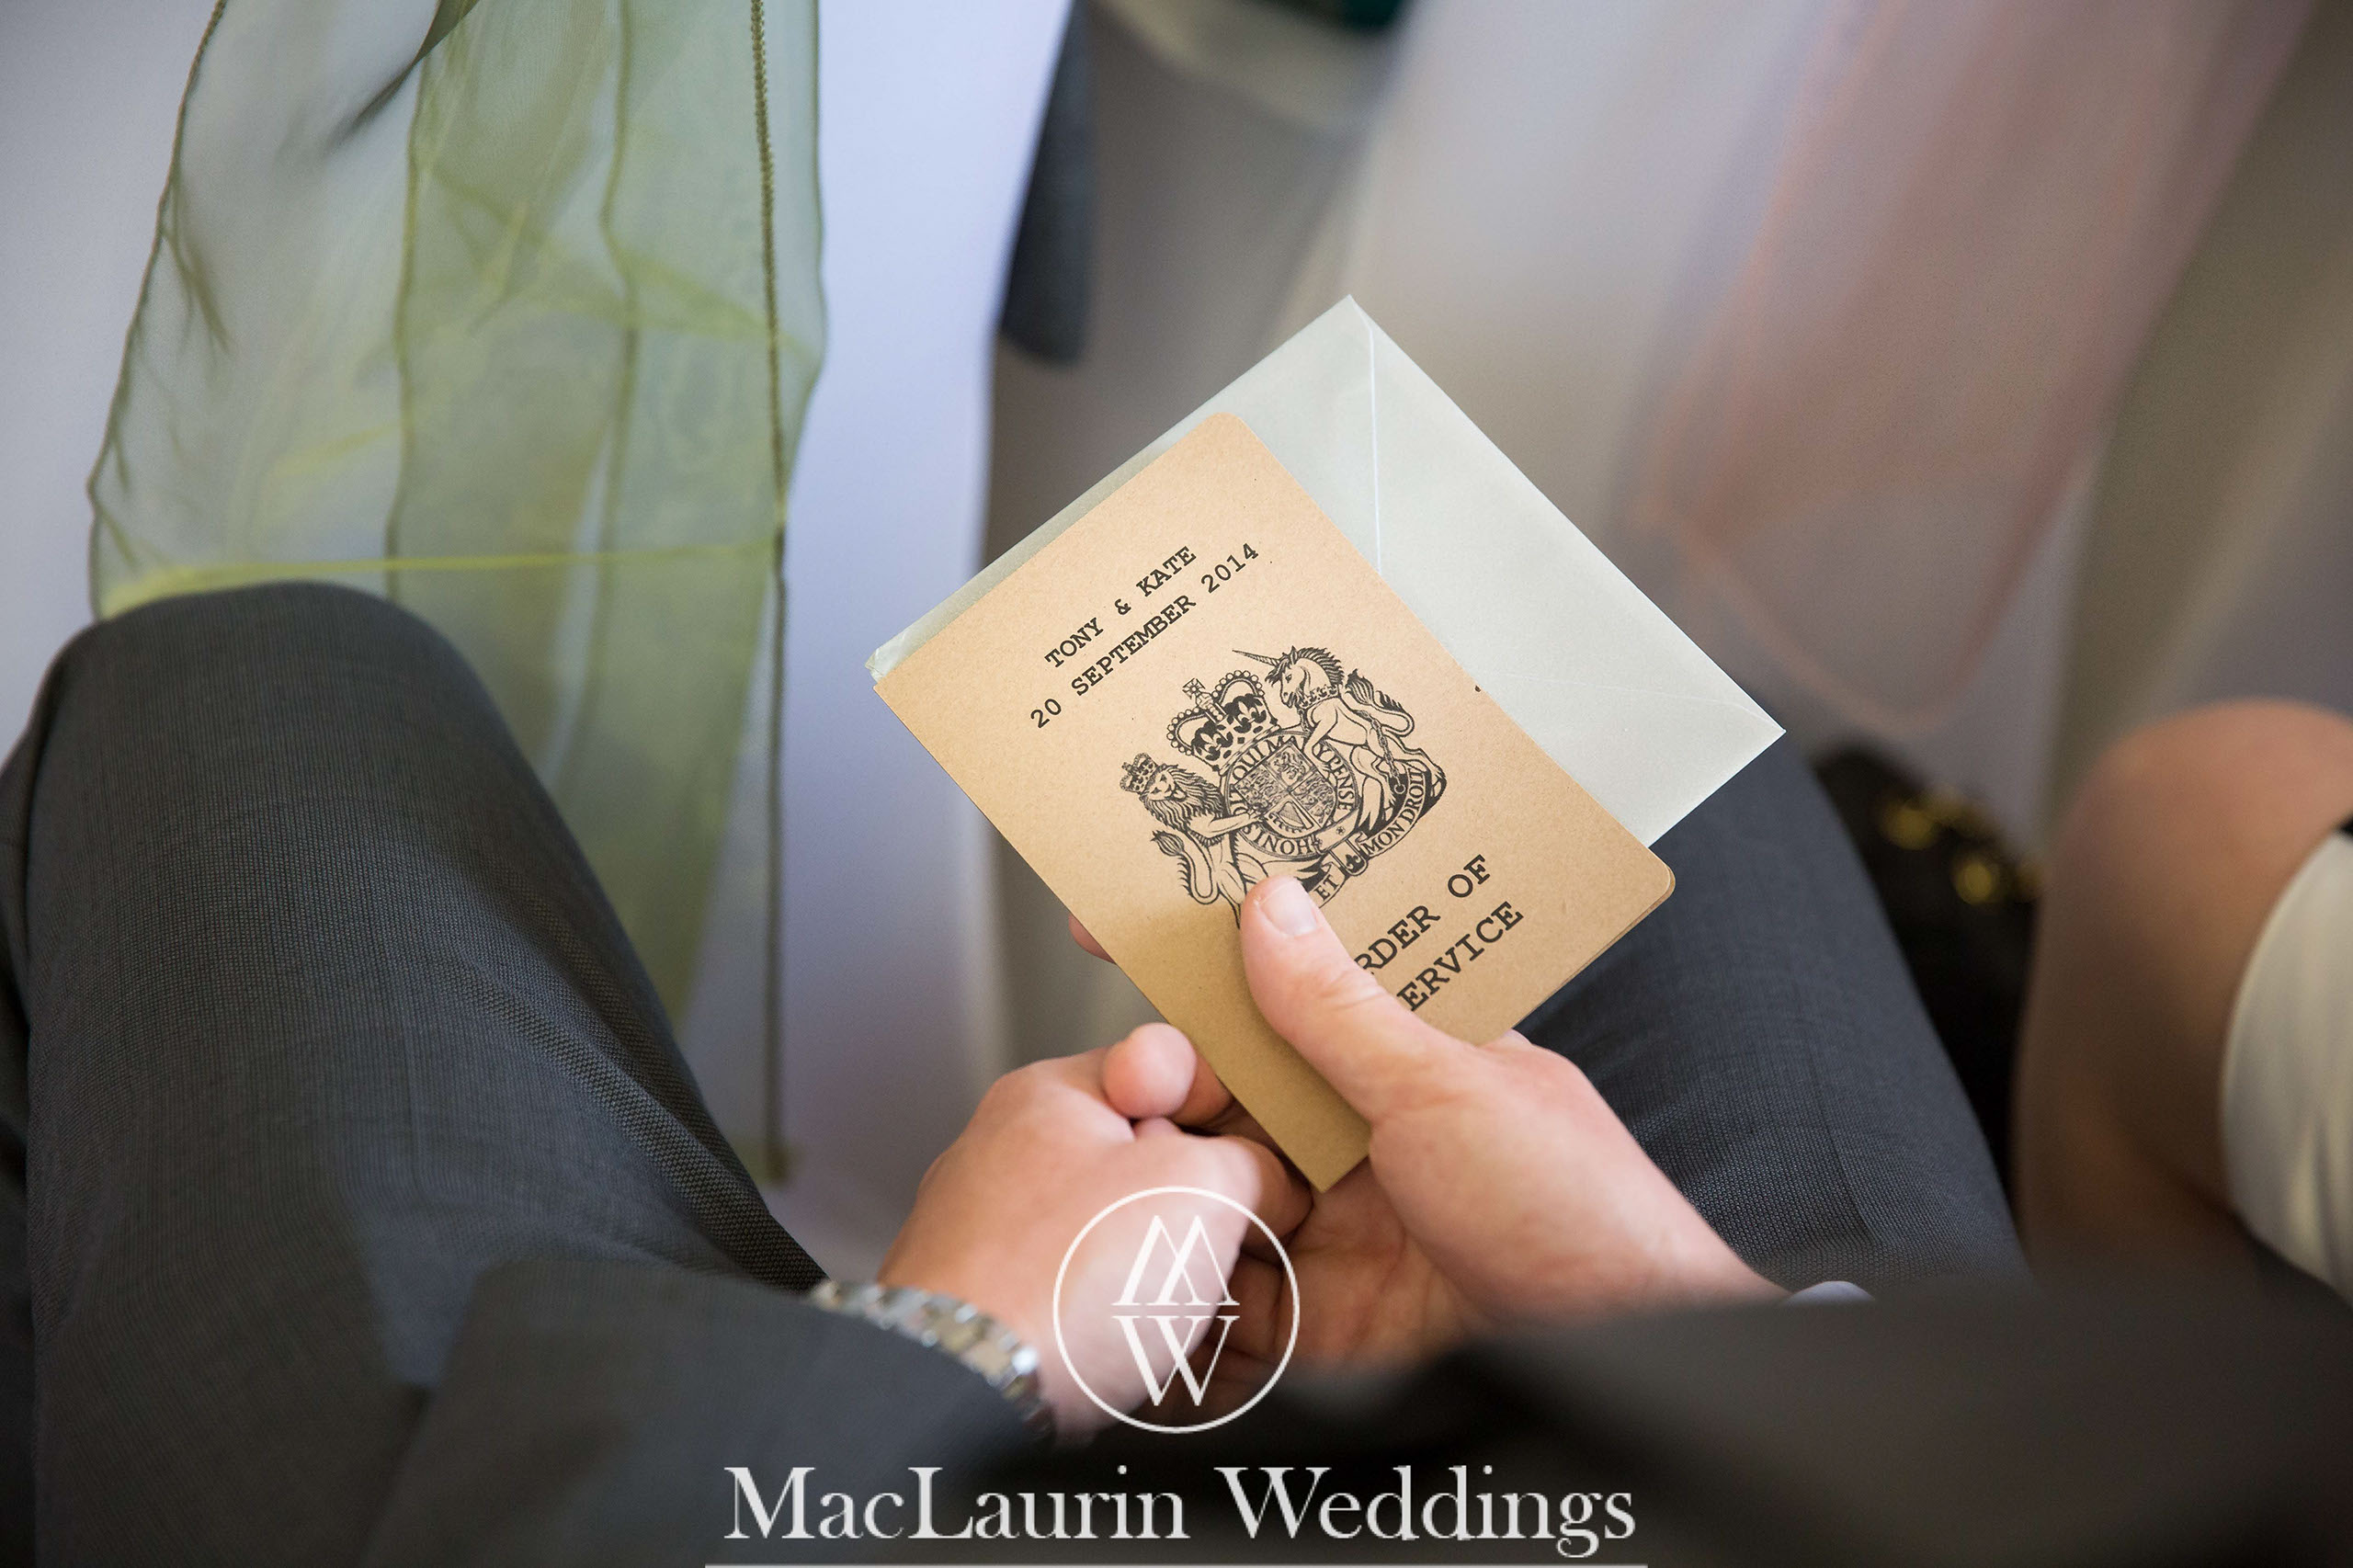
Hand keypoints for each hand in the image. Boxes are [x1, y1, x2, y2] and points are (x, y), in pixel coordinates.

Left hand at [877, 1049, 1305, 1433]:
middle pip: (1145, 1162)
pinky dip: (1115, 1324)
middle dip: (1198, 1209)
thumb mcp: (1203, 1188)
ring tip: (1178, 1314)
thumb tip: (1267, 1184)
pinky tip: (1134, 1353)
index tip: (1264, 1161)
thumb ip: (1252, 1163)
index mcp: (1050, 1093)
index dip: (1231, 1115)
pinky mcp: (987, 1308)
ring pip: (1115, 1240)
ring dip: (1161, 1275)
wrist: (963, 1397)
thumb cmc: (1060, 1282)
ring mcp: (990, 1234)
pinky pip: (1080, 1302)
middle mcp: (1005, 1153)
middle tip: (1229, 1247)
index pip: (1169, 1071)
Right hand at [1081, 877, 1776, 1367]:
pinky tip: (1151, 1262)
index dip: (1214, 952)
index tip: (1125, 924)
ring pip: (1219, 1179)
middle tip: (1117, 1076)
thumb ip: (1340, 1010)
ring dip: (1170, 1177)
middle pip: (1238, 1085)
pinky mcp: (1320, 1309)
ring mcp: (1342, 1219)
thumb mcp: (1443, 1089)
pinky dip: (1186, 1277)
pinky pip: (1231, 1286)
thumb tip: (1272, 910)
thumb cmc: (1579, 1212)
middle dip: (1170, 1078)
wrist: (1617, 1366)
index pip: (1297, 981)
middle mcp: (1370, 1130)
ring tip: (1118, 1168)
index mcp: (1413, 1055)